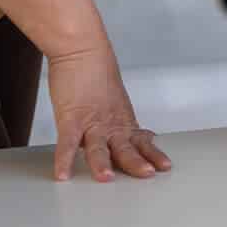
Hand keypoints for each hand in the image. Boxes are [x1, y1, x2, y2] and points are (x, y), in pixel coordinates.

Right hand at [44, 41, 169, 182]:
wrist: (81, 47)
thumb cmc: (95, 71)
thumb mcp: (114, 98)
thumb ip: (120, 119)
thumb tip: (133, 131)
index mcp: (121, 118)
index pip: (140, 141)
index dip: (152, 154)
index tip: (164, 167)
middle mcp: (109, 122)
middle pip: (125, 146)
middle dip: (136, 162)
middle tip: (148, 174)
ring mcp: (90, 120)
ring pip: (98, 146)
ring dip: (102, 164)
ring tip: (106, 179)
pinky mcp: (70, 117)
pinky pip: (66, 142)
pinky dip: (63, 159)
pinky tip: (62, 174)